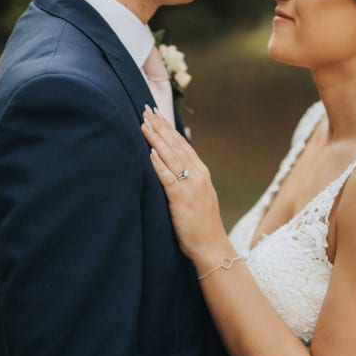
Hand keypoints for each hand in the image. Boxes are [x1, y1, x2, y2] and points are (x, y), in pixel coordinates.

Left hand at [141, 106, 228, 263]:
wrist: (211, 246)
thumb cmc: (200, 224)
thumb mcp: (197, 195)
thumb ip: (188, 177)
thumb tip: (173, 162)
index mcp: (201, 172)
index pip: (182, 144)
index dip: (168, 128)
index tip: (156, 113)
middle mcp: (198, 174)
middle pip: (176, 145)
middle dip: (160, 126)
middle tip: (146, 110)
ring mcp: (191, 186)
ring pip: (171, 157)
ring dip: (156, 139)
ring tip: (144, 124)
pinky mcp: (182, 199)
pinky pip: (168, 178)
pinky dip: (159, 164)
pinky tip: (150, 153)